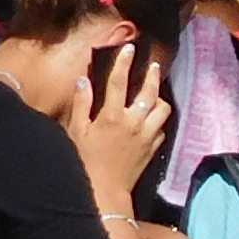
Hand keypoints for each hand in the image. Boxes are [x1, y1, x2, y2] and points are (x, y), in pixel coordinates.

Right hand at [69, 37, 171, 211]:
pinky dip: (158, 118)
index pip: (119, 82)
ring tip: (153, 93)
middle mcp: (134, 122)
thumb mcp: (76, 131)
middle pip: (149, 91)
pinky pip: (162, 126)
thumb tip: (83, 80)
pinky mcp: (154, 147)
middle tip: (152, 65)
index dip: (124, 63)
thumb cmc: (84, 160)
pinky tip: (152, 117)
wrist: (104, 190)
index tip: (129, 48)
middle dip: (151, 75)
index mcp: (111, 116)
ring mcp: (147, 134)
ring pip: (163, 108)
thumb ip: (81, 104)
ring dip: (159, 98)